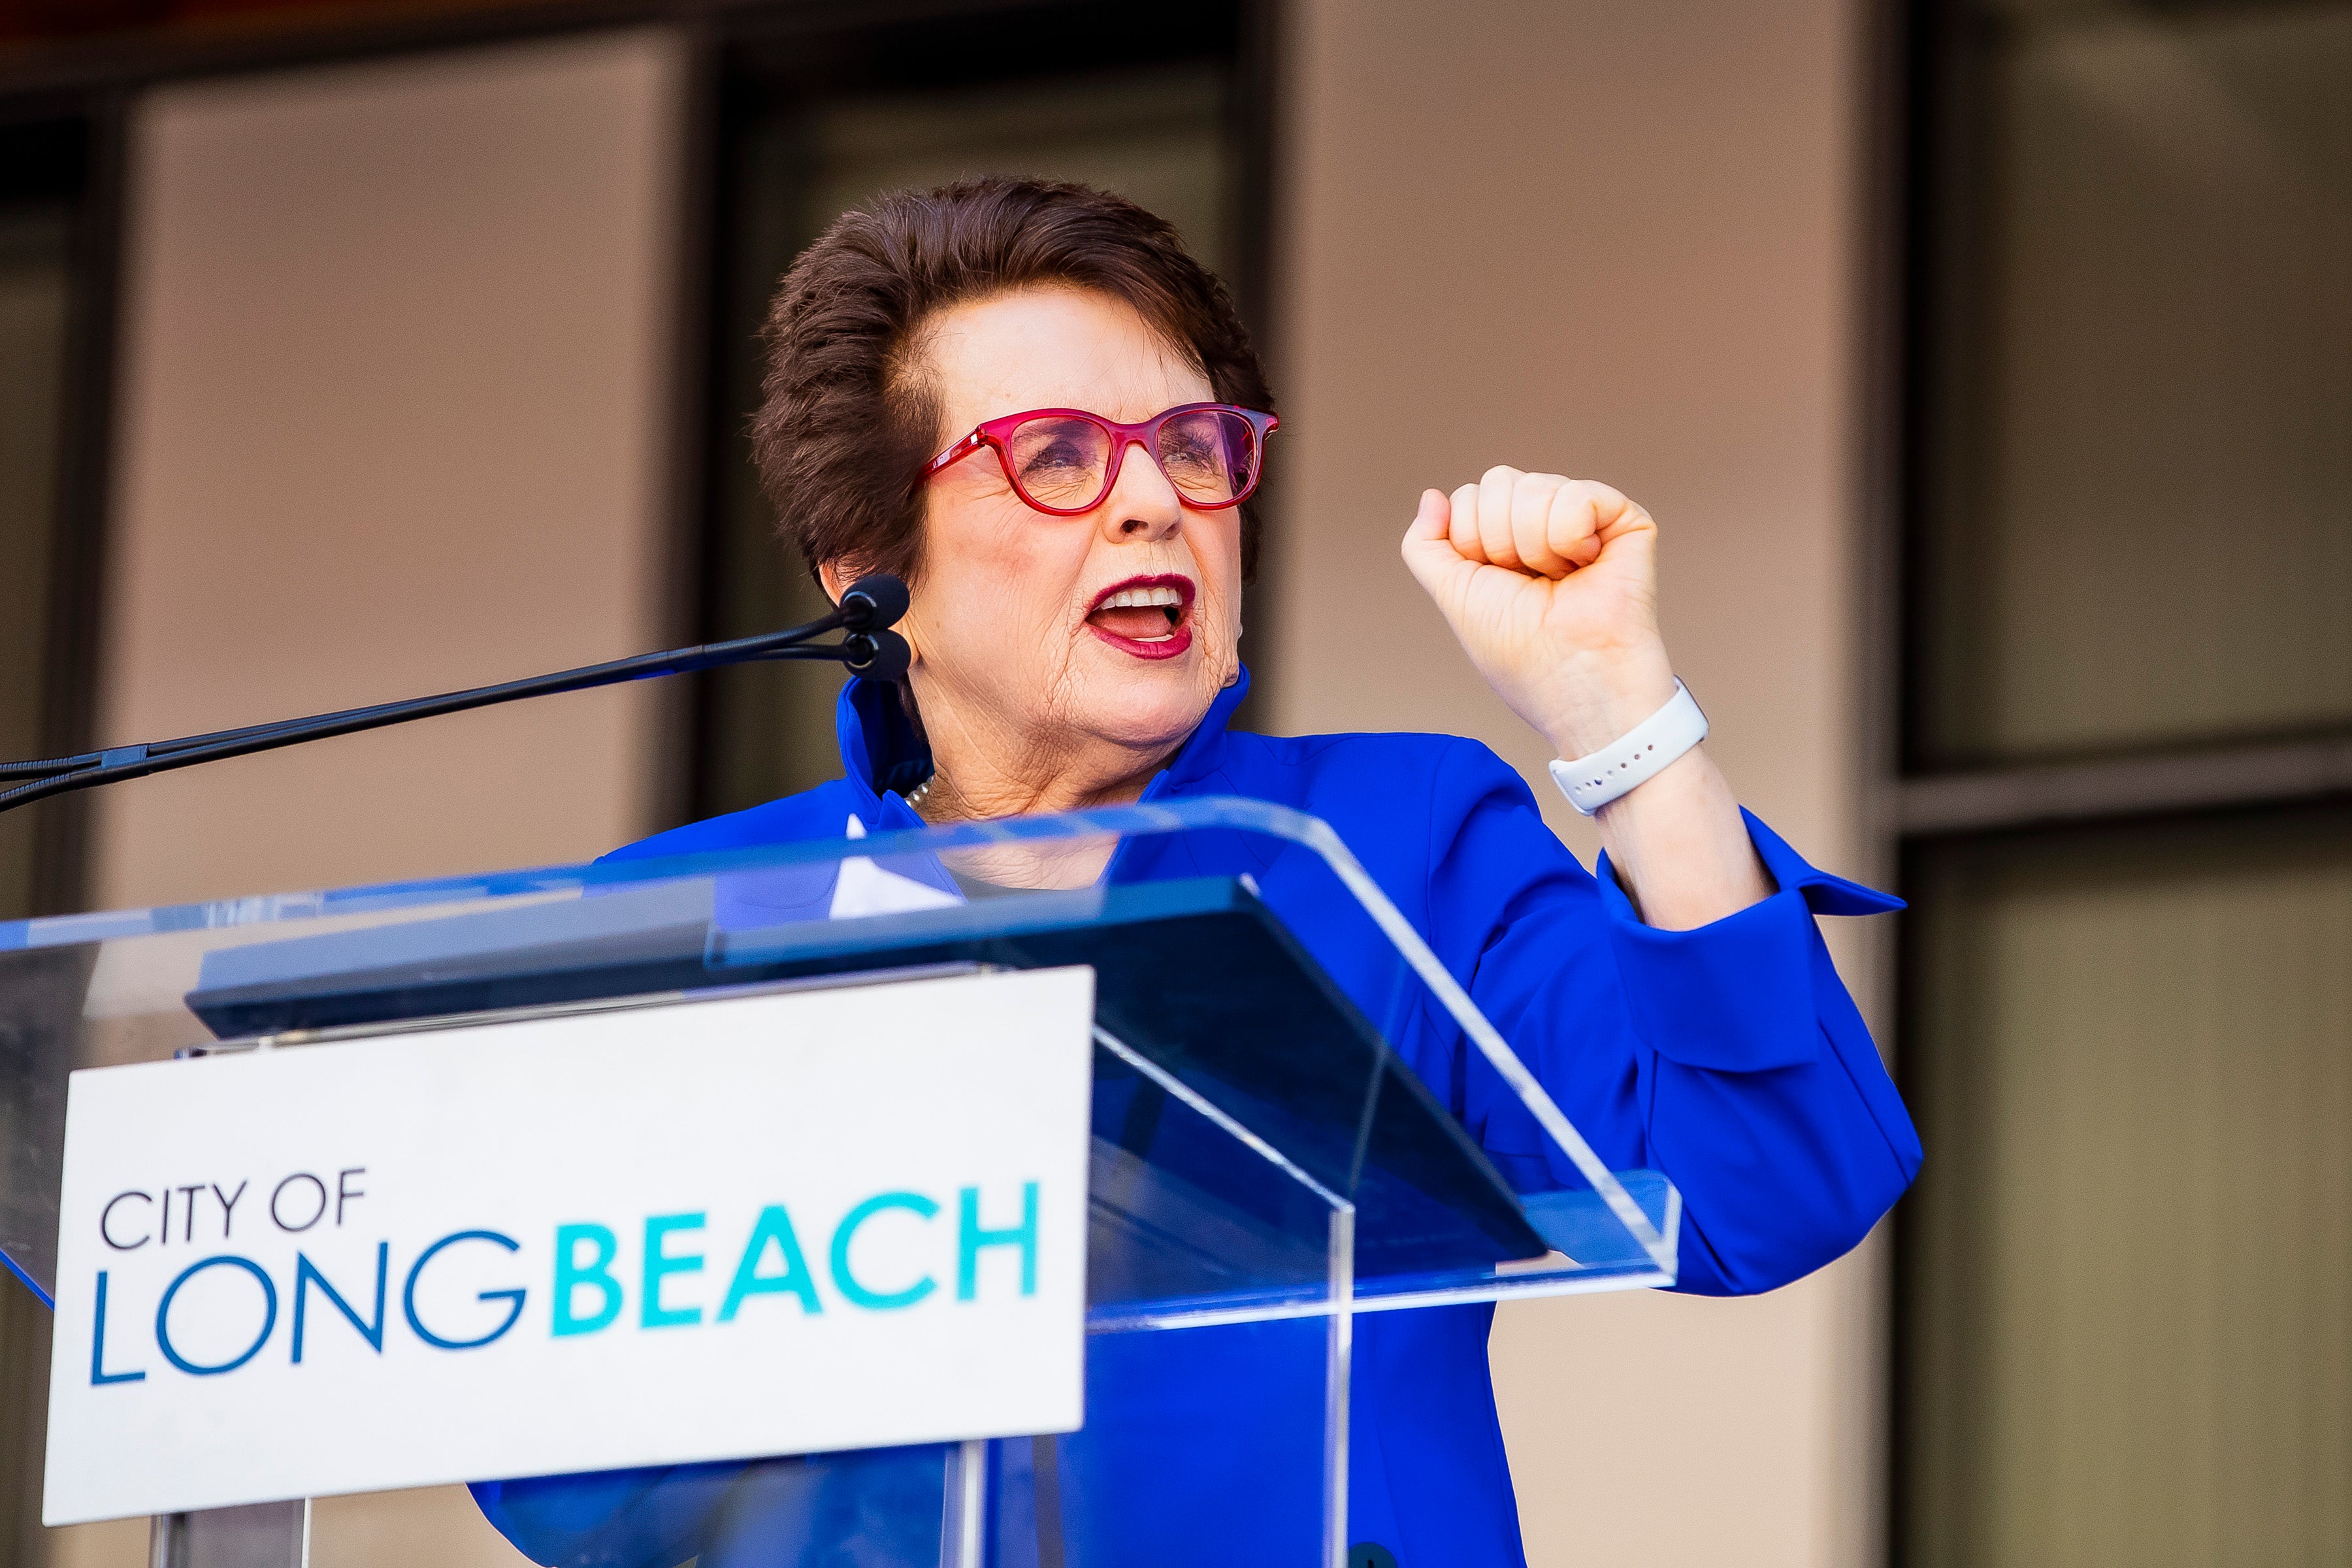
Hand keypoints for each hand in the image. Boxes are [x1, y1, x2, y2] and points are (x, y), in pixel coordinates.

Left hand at [1401, 466, 1677, 758]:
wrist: (1572, 678)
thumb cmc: (1516, 648)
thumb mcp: (1452, 594)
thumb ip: (1425, 544)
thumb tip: (1433, 495)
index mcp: (1504, 538)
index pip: (1470, 497)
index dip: (1470, 541)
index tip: (1496, 584)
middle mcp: (1544, 521)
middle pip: (1498, 482)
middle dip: (1498, 541)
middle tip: (1531, 585)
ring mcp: (1585, 517)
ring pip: (1533, 486)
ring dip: (1535, 547)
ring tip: (1562, 582)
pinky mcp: (1624, 520)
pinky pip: (1578, 494)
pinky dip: (1571, 537)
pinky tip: (1588, 566)